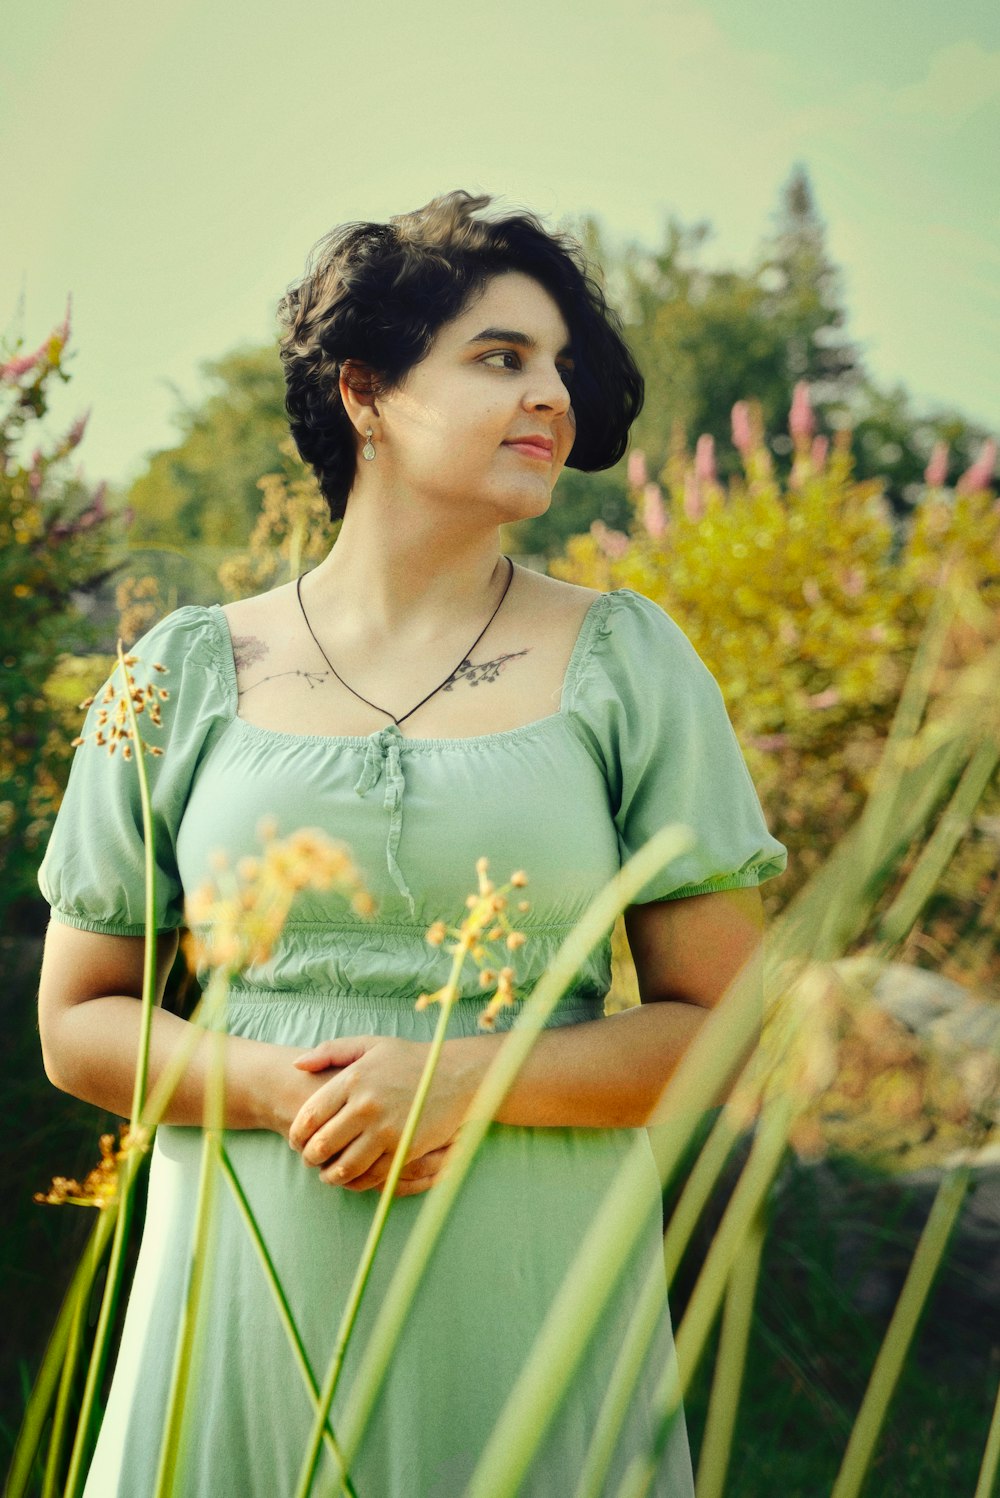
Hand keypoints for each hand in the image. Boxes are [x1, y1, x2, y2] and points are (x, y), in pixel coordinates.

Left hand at [287, 1035, 472, 1195]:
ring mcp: (386, 1129)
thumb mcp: (370, 1045)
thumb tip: (297, 1064)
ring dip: (330, 1175)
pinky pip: (372, 1175)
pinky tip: (353, 1178)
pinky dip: (357, 1182)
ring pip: (344, 1166)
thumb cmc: (409, 1060)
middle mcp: (366, 1105)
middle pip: (322, 1145)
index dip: (297, 1135)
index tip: (296, 1142)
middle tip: (310, 1160)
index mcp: (353, 1079)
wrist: (456, 1075)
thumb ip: (330, 1051)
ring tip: (327, 1173)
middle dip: (310, 1158)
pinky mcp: (404, 1149)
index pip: (309, 1117)